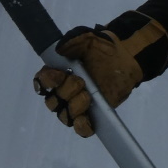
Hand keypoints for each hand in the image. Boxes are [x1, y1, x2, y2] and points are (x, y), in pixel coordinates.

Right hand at [33, 11, 167, 136]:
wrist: (125, 57)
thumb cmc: (103, 48)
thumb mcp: (87, 38)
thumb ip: (72, 41)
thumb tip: (59, 49)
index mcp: (57, 74)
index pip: (41, 83)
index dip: (46, 81)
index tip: (59, 75)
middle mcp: (63, 92)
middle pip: (52, 102)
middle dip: (65, 92)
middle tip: (81, 82)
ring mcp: (76, 105)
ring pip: (64, 116)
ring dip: (74, 107)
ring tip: (88, 97)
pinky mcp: (92, 115)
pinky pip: (81, 128)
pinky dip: (81, 126)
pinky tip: (87, 119)